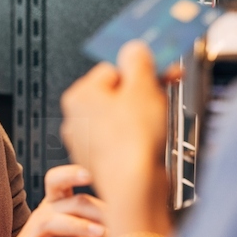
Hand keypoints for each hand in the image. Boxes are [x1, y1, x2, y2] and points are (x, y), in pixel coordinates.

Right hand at [0, 164, 104, 236]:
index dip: (76, 172)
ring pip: (51, 221)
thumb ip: (102, 232)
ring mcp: (33, 234)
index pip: (62, 180)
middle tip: (114, 215)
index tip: (96, 170)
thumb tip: (132, 226)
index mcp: (56, 205)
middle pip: (62, 197)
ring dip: (77, 225)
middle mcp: (43, 214)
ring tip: (98, 232)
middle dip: (90, 204)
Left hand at [60, 41, 172, 236]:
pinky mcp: (99, 162)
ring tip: (156, 123)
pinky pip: (119, 141)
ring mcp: (85, 143)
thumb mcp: (142, 87)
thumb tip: (133, 49)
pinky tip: (147, 143)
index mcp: (80, 95)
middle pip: (115, 94)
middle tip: (161, 97)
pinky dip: (134, 139)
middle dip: (141, 94)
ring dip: (139, 117)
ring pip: (118, 119)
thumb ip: (138, 61)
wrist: (134, 187)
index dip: (141, 71)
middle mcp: (75, 119)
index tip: (160, 73)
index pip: (113, 69)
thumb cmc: (132, 141)